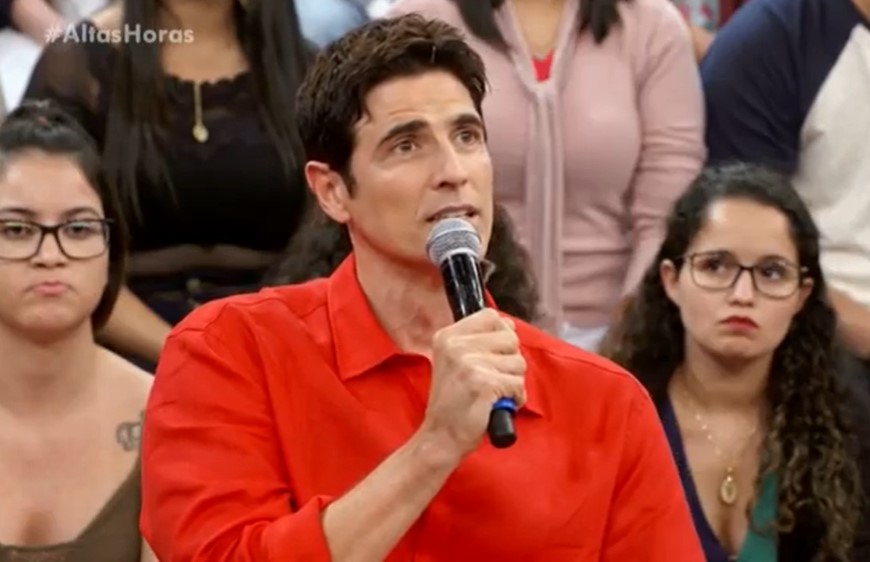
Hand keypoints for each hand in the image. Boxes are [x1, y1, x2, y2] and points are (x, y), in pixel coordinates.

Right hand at [420, 308, 526, 456]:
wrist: (440, 437)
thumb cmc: (453, 403)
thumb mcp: (455, 362)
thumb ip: (480, 341)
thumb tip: (509, 325)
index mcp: (448, 337)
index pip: (491, 316)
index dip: (501, 334)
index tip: (493, 355)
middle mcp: (456, 346)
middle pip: (510, 338)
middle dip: (509, 361)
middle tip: (491, 379)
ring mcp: (470, 364)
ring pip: (518, 362)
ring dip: (513, 382)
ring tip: (492, 394)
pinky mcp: (484, 384)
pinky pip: (518, 384)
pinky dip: (515, 398)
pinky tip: (496, 405)